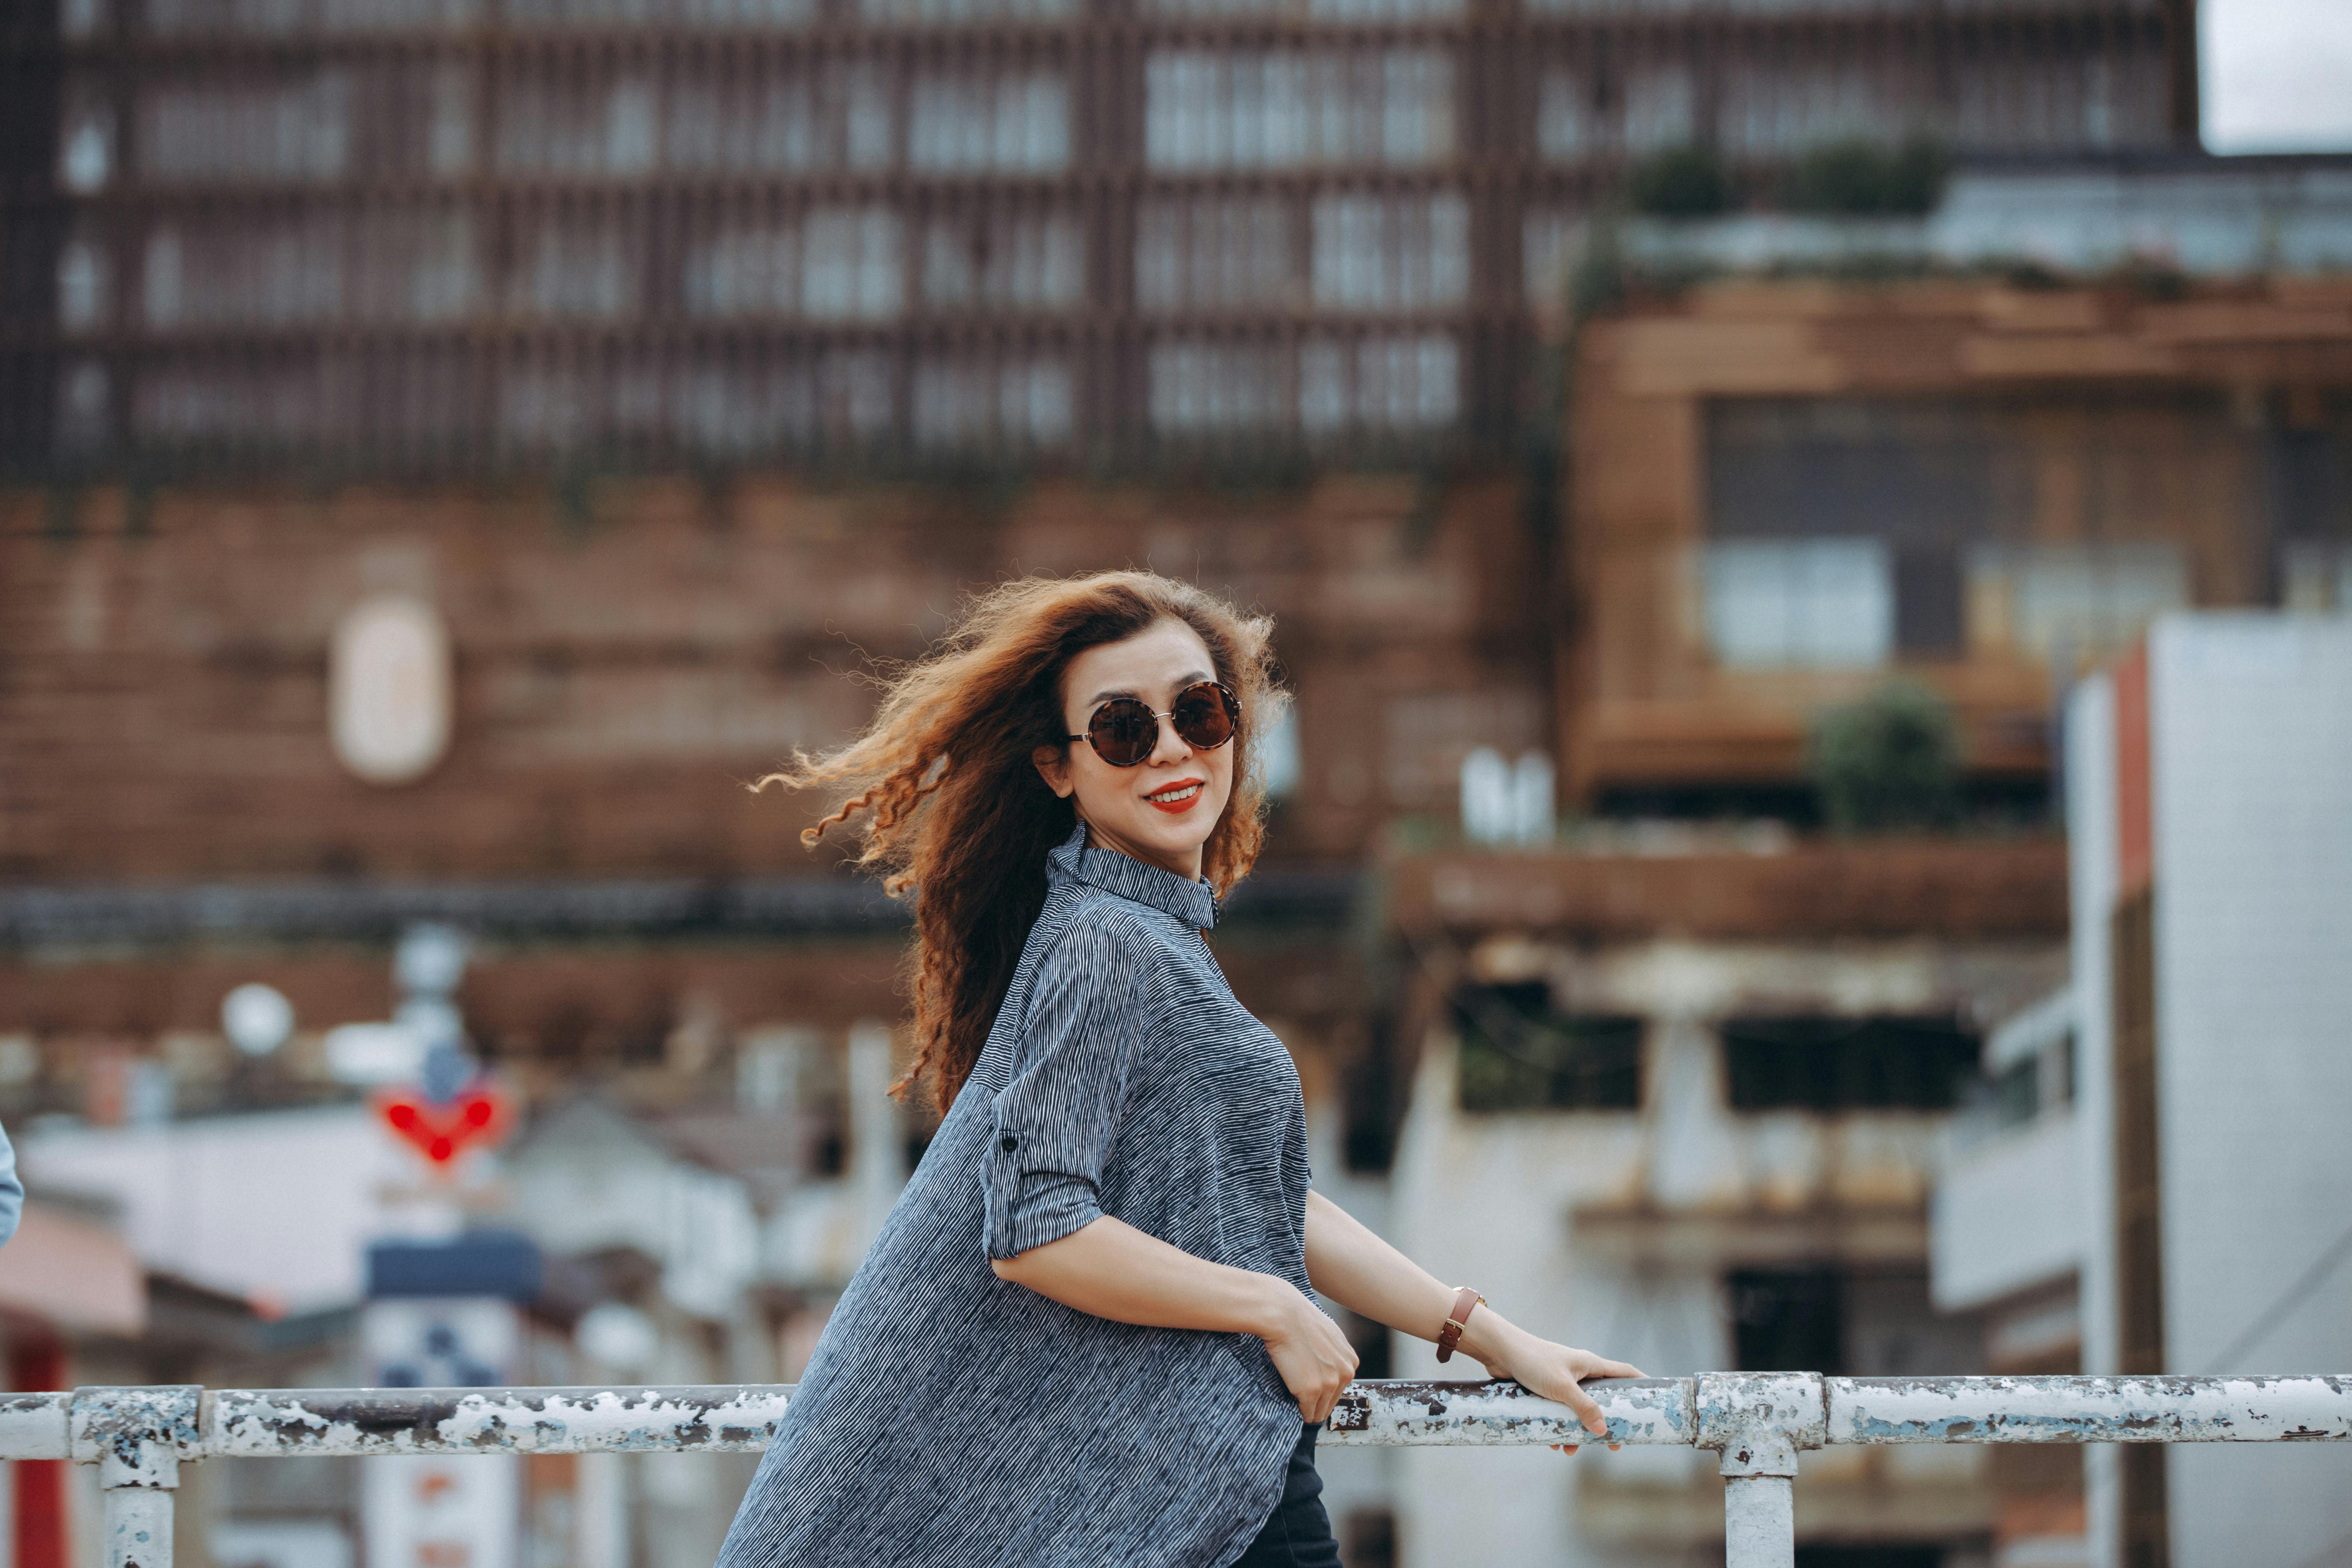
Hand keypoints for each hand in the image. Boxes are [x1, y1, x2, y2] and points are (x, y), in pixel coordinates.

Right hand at [1258, 1284, 1358, 1424]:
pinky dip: (1299, 1412)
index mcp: (1351, 1361)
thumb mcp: (1329, 1334)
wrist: (1283, 1315)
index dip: (1325, 1390)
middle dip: (1318, 1403)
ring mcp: (1329, 1383)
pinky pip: (1306, 1412)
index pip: (1340, 1387)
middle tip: (1303, 1401)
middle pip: (1332, 1401)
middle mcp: (1344, 1373)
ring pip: (1320, 1410)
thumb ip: (1334, 1353)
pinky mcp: (1310, 1391)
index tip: (1313, 1390)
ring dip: (1309, 1410)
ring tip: (1297, 1404)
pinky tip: (1293, 1406)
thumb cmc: (1300, 1319)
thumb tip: (1326, 1364)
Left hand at [1471, 1324, 1642, 1450]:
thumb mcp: (1562, 1386)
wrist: (1498, 1351)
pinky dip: (1558, 1427)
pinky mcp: (1545, 1390)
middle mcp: (1579, 1372)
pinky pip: (1558, 1412)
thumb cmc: (1532, 1361)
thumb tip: (1603, 1430)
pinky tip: (1552, 1441)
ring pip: (1578, 1410)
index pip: (1624, 1373)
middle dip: (1607, 1422)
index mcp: (1590, 1364)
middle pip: (1603, 1399)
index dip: (1641, 1386)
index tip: (1654, 1403)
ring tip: (1572, 1449)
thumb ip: (1583, 1407)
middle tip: (1614, 1443)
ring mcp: (1562, 1381)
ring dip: (1578, 1430)